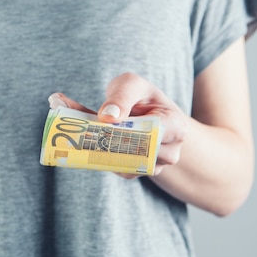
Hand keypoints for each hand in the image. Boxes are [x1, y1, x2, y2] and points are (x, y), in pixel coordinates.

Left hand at [48, 72, 187, 178]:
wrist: (143, 112)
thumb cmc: (141, 97)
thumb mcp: (133, 85)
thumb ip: (122, 95)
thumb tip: (108, 116)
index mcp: (175, 127)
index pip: (153, 135)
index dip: (127, 130)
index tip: (105, 119)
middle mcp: (168, 152)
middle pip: (136, 154)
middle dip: (107, 139)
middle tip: (82, 126)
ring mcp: (151, 166)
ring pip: (121, 163)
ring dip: (98, 146)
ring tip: (81, 129)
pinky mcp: (132, 171)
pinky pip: (112, 167)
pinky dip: (95, 153)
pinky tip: (85, 139)